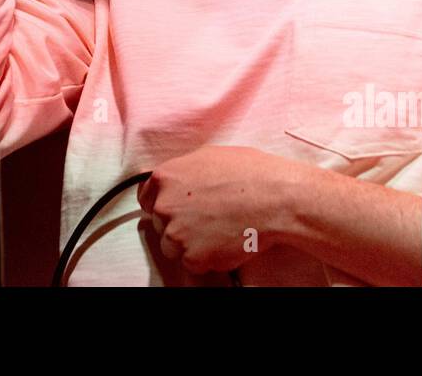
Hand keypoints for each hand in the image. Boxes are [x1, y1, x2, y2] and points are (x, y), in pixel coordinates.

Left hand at [136, 145, 296, 276]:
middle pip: (161, 224)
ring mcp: (177, 233)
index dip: (162, 204)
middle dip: (180, 224)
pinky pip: (192, 264)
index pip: (146, 198)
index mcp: (166, 177)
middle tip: (207, 220)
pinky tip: (225, 243)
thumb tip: (178, 179)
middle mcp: (165, 205)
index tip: (175, 210)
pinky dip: (207, 259)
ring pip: (173, 247)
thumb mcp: (209, 156)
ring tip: (219, 232)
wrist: (275, 198)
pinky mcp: (193, 257)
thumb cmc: (250, 172)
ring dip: (191, 245)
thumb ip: (184, 171)